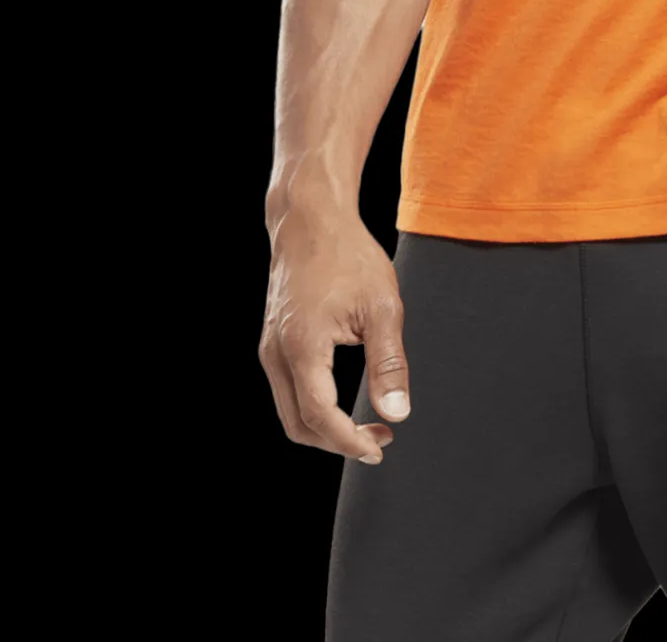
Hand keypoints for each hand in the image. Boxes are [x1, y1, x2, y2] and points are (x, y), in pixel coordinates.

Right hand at [261, 209, 409, 464]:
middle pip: (298, 424)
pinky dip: (313, 406)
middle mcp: (276, 353)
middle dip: (338, 442)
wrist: (310, 219)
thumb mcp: (381, 307)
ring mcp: (269, 348)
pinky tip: (344, 398)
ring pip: (289, 411)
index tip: (380, 447)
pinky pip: (288, 389)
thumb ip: (389, 363)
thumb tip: (397, 413)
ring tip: (367, 423)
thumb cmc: (348, 254)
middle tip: (379, 439)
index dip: (349, 441)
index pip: (320, 416)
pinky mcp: (272, 341)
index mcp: (302, 347)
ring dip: (325, 427)